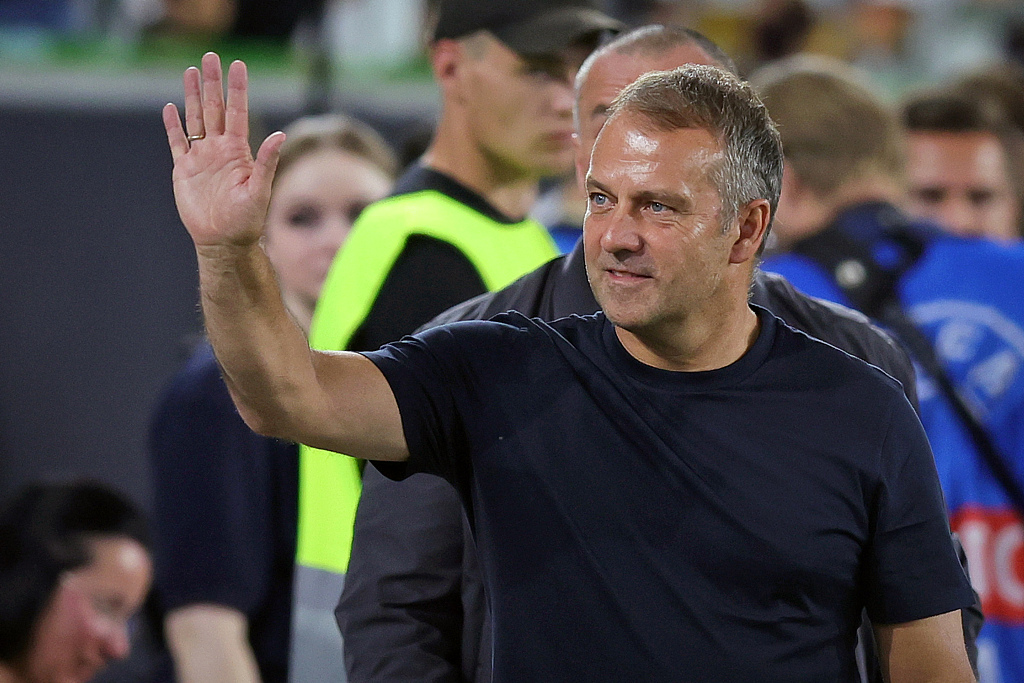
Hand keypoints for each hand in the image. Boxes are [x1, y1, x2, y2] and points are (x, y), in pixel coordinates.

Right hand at [163, 53, 284, 248]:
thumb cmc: (247, 220)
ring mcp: (201, 158)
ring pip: (196, 119)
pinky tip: (170, 108)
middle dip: (212, 83)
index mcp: (238, 151)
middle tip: (210, 56)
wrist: (223, 241)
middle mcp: (220, 150)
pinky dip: (173, 126)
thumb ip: (267, 162)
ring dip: (193, 96)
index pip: (237, 112)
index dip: (237, 89)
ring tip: (191, 72)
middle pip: (214, 108)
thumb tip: (280, 134)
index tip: (238, 65)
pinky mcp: (184, 170)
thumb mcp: (260, 190)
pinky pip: (177, 143)